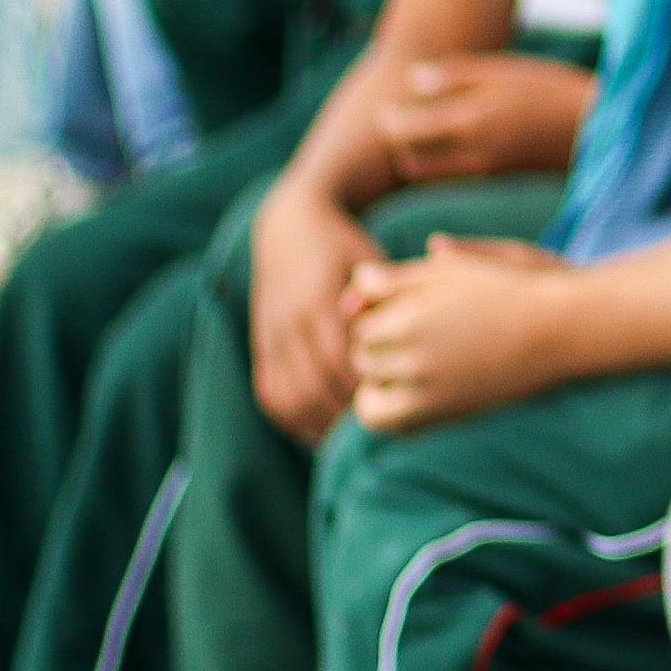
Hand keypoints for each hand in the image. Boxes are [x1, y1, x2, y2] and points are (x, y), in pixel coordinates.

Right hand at [251, 182, 381, 442]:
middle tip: (381, 427)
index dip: (368, 386)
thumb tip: (411, 333)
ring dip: (319, 422)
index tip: (397, 401)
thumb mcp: (371, 260)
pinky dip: (293, 418)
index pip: (342, 359)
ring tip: (352, 440)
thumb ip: (386, 295)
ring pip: (290, 395)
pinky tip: (319, 434)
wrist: (288, 229)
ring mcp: (270, 336)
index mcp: (319, 301)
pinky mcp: (260, 345)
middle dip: (347, 411)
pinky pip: (270, 392)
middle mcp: (290, 322)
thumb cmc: (346, 247)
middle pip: (315, 384)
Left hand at [345, 234, 567, 433]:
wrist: (562, 330)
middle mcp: (411, 360)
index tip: (408, 307)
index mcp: (406, 320)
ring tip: (406, 368)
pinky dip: (391, 413)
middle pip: (361, 359)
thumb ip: (394, 278)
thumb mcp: (450, 270)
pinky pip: (393, 424)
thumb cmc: (510, 289)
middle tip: (412, 334)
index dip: (378, 313)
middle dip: (376, 347)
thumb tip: (354, 288)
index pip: (358, 324)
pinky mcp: (447, 415)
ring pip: (369, 400)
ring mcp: (429, 393)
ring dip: (378, 384)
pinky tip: (414, 392)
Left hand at [375, 53, 595, 183]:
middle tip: (401, 121)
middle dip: (398, 144)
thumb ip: (457, 75)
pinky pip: (449, 176)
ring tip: (423, 133)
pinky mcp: (495, 178)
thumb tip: (413, 79)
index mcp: (469, 120)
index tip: (391, 105)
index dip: (389, 118)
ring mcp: (483, 170)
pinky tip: (450, 143)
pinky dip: (438, 165)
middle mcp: (470, 152)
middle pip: (408, 159)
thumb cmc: (553, 91)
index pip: (402, 129)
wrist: (599, 131)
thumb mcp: (507, 70)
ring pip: (427, 173)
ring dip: (417, 157)